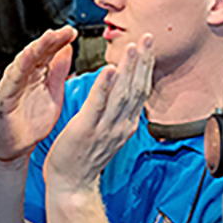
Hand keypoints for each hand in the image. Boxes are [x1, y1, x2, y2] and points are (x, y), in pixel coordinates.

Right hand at [0, 27, 77, 163]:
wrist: (14, 146)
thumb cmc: (31, 122)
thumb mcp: (53, 93)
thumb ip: (59, 71)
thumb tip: (68, 49)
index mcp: (36, 73)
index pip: (49, 52)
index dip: (60, 41)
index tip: (73, 32)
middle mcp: (23, 75)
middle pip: (37, 52)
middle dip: (51, 40)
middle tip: (65, 30)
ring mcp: (12, 84)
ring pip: (24, 61)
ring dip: (36, 48)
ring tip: (49, 37)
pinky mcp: (3, 97)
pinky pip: (11, 80)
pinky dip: (18, 68)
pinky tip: (26, 58)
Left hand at [44, 36, 154, 195]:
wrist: (73, 183)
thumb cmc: (85, 156)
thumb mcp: (108, 131)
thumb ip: (116, 111)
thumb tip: (120, 88)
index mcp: (125, 123)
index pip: (141, 90)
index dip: (146, 67)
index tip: (149, 47)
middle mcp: (120, 125)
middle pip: (136, 88)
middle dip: (143, 62)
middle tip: (148, 38)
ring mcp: (105, 128)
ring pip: (121, 94)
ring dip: (128, 69)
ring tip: (133, 48)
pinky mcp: (87, 129)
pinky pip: (98, 105)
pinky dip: (104, 86)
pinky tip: (108, 69)